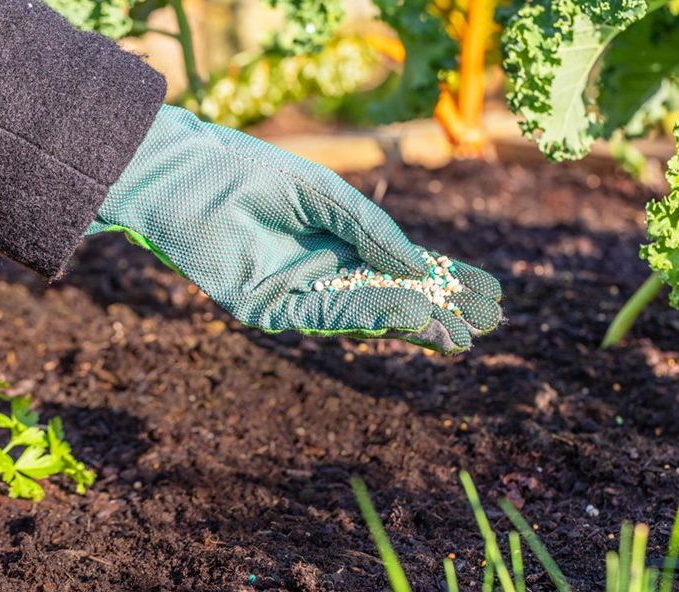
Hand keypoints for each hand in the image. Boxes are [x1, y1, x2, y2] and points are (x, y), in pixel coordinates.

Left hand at [88, 106, 502, 352]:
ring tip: (463, 331)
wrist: (188, 177)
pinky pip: (331, 317)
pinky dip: (374, 315)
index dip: (448, 280)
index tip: (490, 293)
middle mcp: (328, 273)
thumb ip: (374, 233)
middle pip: (395, 297)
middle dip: (442, 309)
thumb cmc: (255, 173)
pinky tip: (415, 315)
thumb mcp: (329, 196)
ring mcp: (302, 295)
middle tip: (488, 323)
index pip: (406, 268)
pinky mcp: (273, 313)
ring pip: (369, 315)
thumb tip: (422, 272)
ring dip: (417, 324)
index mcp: (344, 242)